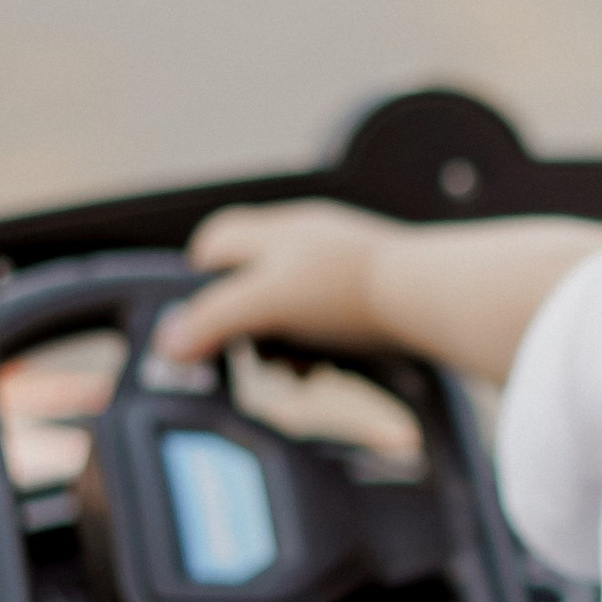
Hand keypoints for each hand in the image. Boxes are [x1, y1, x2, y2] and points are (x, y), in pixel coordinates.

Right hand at [152, 201, 395, 362]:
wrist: (433, 298)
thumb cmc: (350, 289)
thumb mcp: (266, 302)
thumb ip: (214, 320)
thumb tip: (167, 344)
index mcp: (278, 230)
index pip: (218, 241)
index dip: (200, 281)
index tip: (201, 323)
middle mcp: (311, 239)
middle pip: (257, 280)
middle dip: (250, 324)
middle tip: (255, 358)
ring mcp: (346, 263)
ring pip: (296, 306)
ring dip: (290, 342)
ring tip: (300, 370)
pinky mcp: (376, 293)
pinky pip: (334, 321)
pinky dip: (325, 345)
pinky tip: (332, 366)